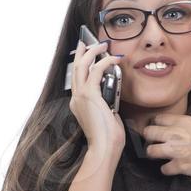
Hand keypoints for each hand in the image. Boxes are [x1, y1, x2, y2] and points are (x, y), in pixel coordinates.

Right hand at [69, 39, 125, 158]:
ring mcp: (81, 96)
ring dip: (93, 52)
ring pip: (82, 65)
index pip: (78, 80)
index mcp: (78, 105)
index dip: (83, 65)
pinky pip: (96, 71)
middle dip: (83, 53)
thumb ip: (106, 106)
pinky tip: (114, 58)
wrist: (104, 148)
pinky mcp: (90, 95)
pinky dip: (105, 62)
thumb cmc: (107, 139)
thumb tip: (112, 98)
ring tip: (102, 45)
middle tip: (89, 42)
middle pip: (76, 68)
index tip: (88, 56)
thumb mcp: (106, 118)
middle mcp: (76, 98)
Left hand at [142, 113, 190, 183]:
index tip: (157, 131)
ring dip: (153, 154)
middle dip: (149, 139)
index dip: (155, 125)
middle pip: (148, 132)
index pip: (157, 119)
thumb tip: (168, 131)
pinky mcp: (180, 165)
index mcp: (182, 121)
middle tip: (155, 143)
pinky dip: (167, 170)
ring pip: (150, 151)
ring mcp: (177, 150)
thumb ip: (182, 126)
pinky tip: (173, 168)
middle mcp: (177, 133)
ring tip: (160, 156)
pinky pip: (163, 169)